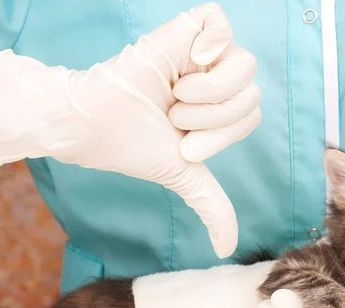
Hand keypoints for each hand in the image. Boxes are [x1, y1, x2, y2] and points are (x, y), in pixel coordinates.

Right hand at [0, 2, 259, 257]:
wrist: (93, 123)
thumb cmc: (133, 145)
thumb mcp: (184, 176)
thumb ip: (211, 205)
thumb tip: (227, 249)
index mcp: (220, 108)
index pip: (251, 117)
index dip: (222, 136)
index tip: (183, 142)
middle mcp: (216, 78)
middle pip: (252, 94)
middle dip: (212, 120)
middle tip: (175, 119)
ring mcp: (201, 53)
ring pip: (243, 66)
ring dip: (207, 95)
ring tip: (174, 97)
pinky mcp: (184, 30)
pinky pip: (219, 21)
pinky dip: (212, 44)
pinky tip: (191, 61)